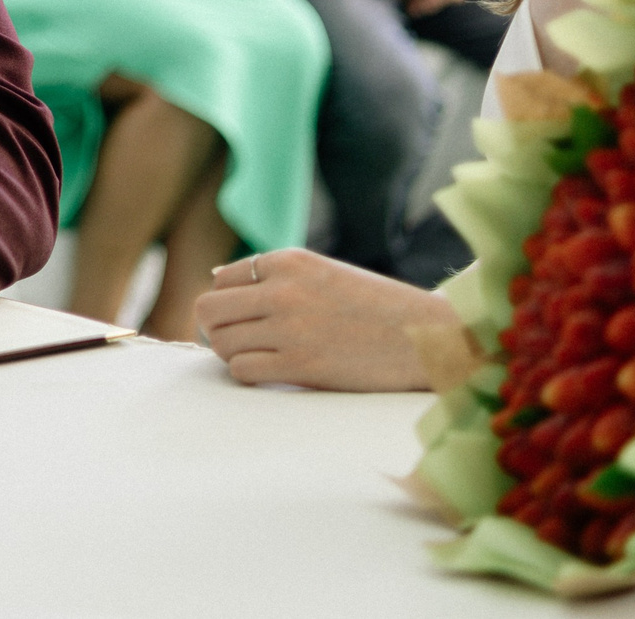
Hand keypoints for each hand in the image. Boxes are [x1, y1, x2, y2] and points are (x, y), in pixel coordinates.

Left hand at [193, 248, 456, 390]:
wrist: (426, 337)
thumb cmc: (375, 307)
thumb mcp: (324, 272)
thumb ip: (274, 274)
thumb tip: (215, 278)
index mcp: (290, 260)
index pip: (223, 279)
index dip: (228, 302)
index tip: (245, 318)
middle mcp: (283, 289)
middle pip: (209, 309)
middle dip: (216, 328)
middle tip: (239, 340)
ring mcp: (288, 328)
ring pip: (221, 342)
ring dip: (233, 353)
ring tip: (262, 356)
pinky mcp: (298, 365)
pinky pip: (241, 370)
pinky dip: (250, 373)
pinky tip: (275, 371)